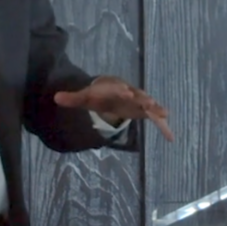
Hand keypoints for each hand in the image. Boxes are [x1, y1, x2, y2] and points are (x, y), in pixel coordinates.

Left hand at [54, 75, 174, 141]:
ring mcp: (139, 102)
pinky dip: (164, 127)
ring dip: (155, 109)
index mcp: (115, 87)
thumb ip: (72, 98)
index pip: (118, 87)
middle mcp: (130, 92)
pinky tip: (171, 138)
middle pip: (137, 94)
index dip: (121, 89)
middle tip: (149, 101)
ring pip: (149, 105)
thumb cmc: (100, 94)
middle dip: (142, 98)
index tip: (125, 91)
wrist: (113, 89)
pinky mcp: (145, 112)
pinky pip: (156, 119)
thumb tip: (55, 98)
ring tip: (164, 113)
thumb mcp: (85, 97)